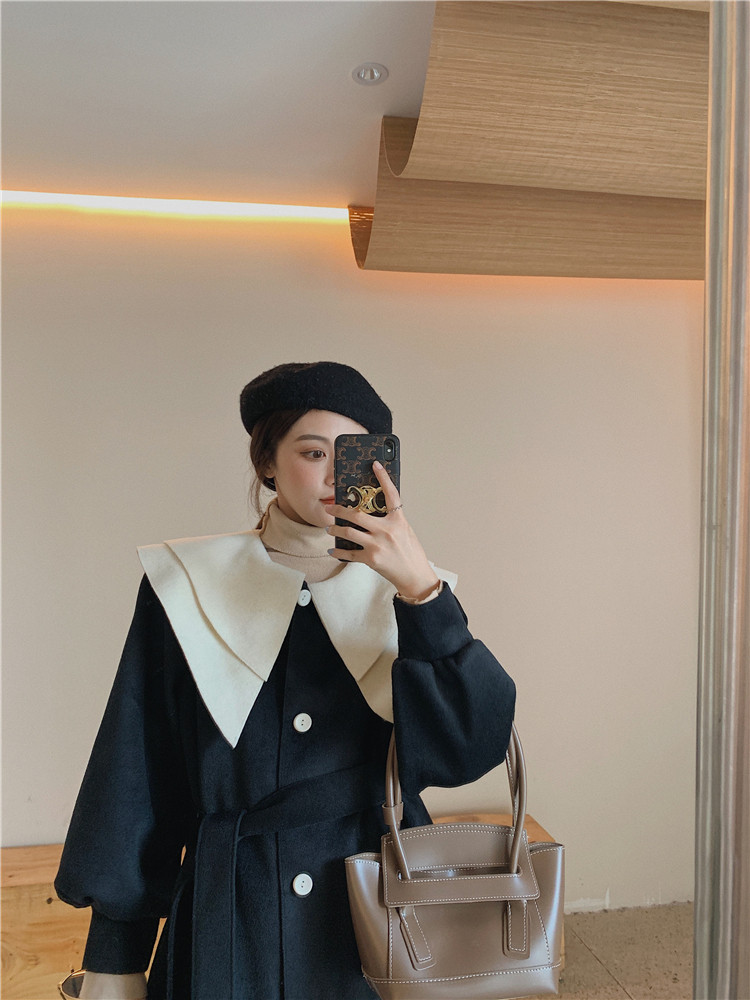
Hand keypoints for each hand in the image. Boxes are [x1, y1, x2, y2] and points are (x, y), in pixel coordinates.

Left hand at [325, 461, 438, 599]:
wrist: (415, 576)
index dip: (383, 477)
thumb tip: (375, 512)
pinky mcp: (371, 559)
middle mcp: (386, 530)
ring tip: (329, 528)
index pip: (390, 493)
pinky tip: (333, 550)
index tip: (375, 465)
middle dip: (339, 510)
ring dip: (335, 529)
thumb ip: (391, 520)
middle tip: (330, 508)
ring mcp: (377, 545)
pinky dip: (338, 552)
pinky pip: (349, 553)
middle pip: (356, 515)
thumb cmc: (411, 554)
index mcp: (398, 520)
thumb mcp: (405, 531)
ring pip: (348, 532)